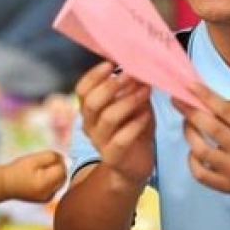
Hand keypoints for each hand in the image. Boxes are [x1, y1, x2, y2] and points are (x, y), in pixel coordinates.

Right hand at [1, 150, 66, 201]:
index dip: (57, 161)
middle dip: (57, 167)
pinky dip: (52, 180)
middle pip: (63, 176)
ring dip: (55, 174)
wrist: (5, 185)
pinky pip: (56, 187)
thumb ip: (52, 157)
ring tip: (39, 171)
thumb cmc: (18, 169)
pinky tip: (40, 178)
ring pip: (61, 181)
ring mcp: (48, 199)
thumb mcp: (34, 159)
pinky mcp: (46, 200)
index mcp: (45, 184)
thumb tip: (68, 160)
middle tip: (41, 164)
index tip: (45, 159)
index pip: (62, 169)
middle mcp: (49, 194)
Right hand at [75, 61, 154, 189]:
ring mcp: (99, 142)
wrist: (135, 165)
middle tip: (131, 75)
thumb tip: (138, 66)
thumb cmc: (133, 128)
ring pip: (108, 118)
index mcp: (89, 110)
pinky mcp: (113, 157)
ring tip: (145, 91)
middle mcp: (89, 125)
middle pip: (92, 102)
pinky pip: (121, 139)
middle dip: (112, 86)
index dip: (94, 76)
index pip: (82, 90)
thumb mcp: (132, 104)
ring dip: (128, 101)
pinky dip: (135, 124)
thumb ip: (132, 88)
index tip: (111, 64)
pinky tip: (147, 115)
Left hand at [173, 83, 229, 193]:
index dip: (205, 96)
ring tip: (187, 126)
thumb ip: (227, 113)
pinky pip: (199, 173)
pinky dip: (192, 159)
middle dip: (191, 113)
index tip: (189, 86)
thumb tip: (198, 95)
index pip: (226, 110)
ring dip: (189, 134)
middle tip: (179, 102)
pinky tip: (193, 151)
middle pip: (212, 128)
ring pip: (202, 150)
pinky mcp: (225, 185)